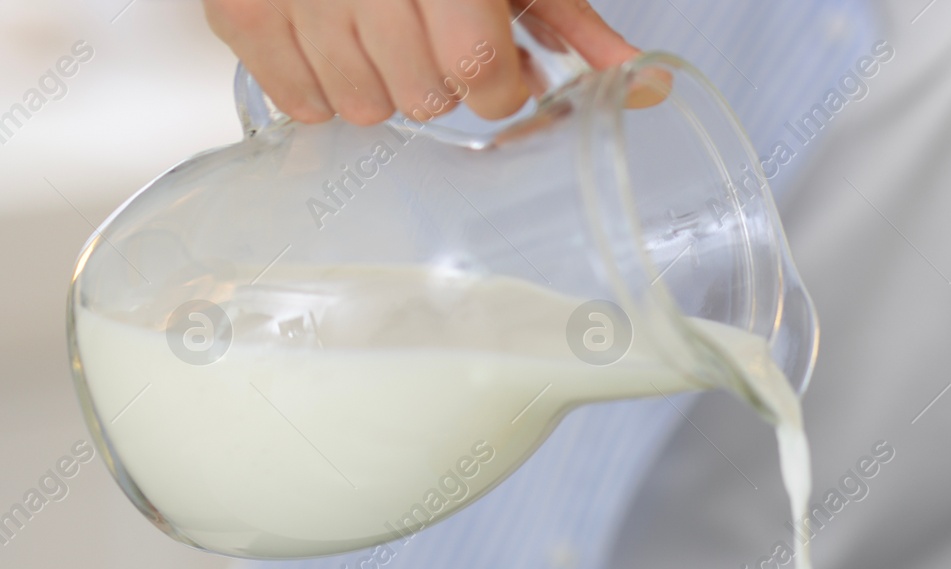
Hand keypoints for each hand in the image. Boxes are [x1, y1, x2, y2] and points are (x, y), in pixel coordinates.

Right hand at [203, 0, 639, 124]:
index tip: (497, 73)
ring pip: (361, 107)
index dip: (497, 89)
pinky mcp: (240, 9)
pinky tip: (335, 46)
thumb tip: (640, 85)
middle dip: (441, 83)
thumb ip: (569, 21)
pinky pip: (295, 100)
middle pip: (422, 99)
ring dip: (381, 89)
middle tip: (432, 41)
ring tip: (382, 37)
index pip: (478, 73)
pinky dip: (318, 89)